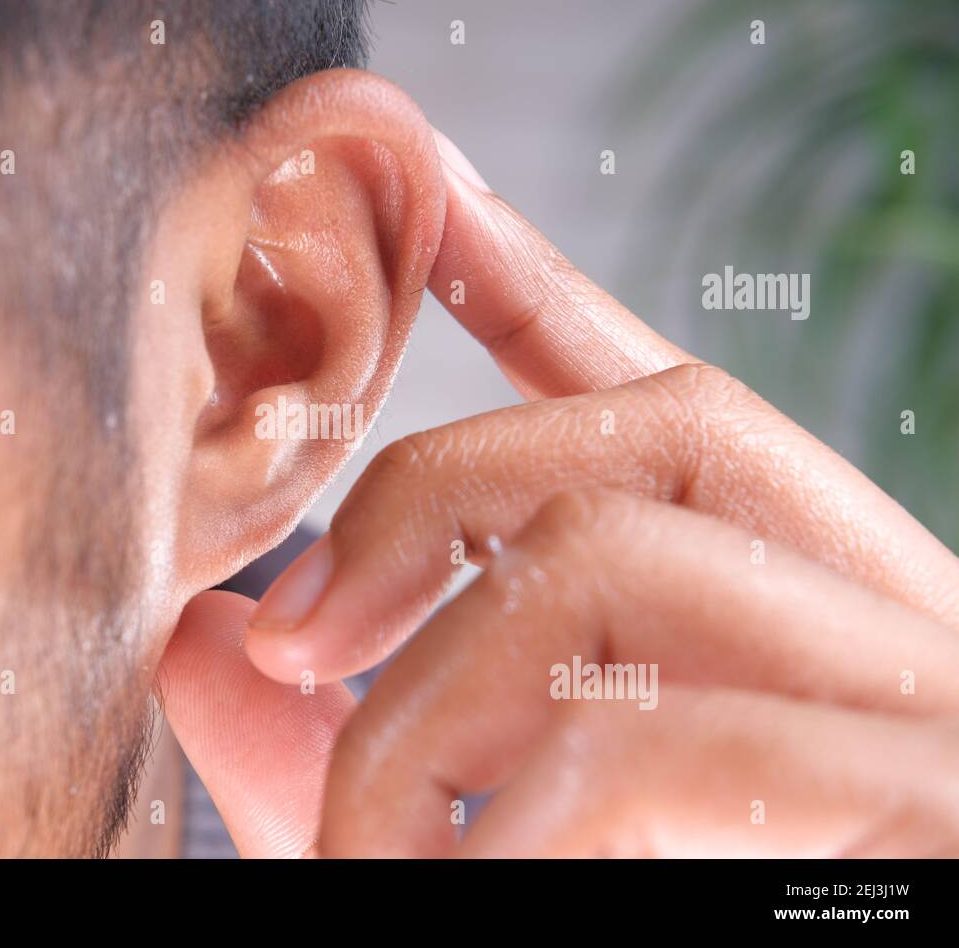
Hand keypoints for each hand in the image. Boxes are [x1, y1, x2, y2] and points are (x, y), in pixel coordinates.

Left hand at [157, 134, 958, 856]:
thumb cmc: (701, 888)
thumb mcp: (501, 823)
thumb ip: (350, 737)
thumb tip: (199, 644)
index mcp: (799, 603)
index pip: (672, 393)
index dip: (551, 286)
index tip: (437, 204)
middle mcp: (889, 617)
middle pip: (650, 428)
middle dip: (429, 502)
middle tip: (294, 641)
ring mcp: (924, 707)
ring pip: (633, 564)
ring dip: (439, 697)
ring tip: (370, 835)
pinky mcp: (925, 809)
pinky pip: (677, 743)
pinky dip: (529, 809)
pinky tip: (480, 868)